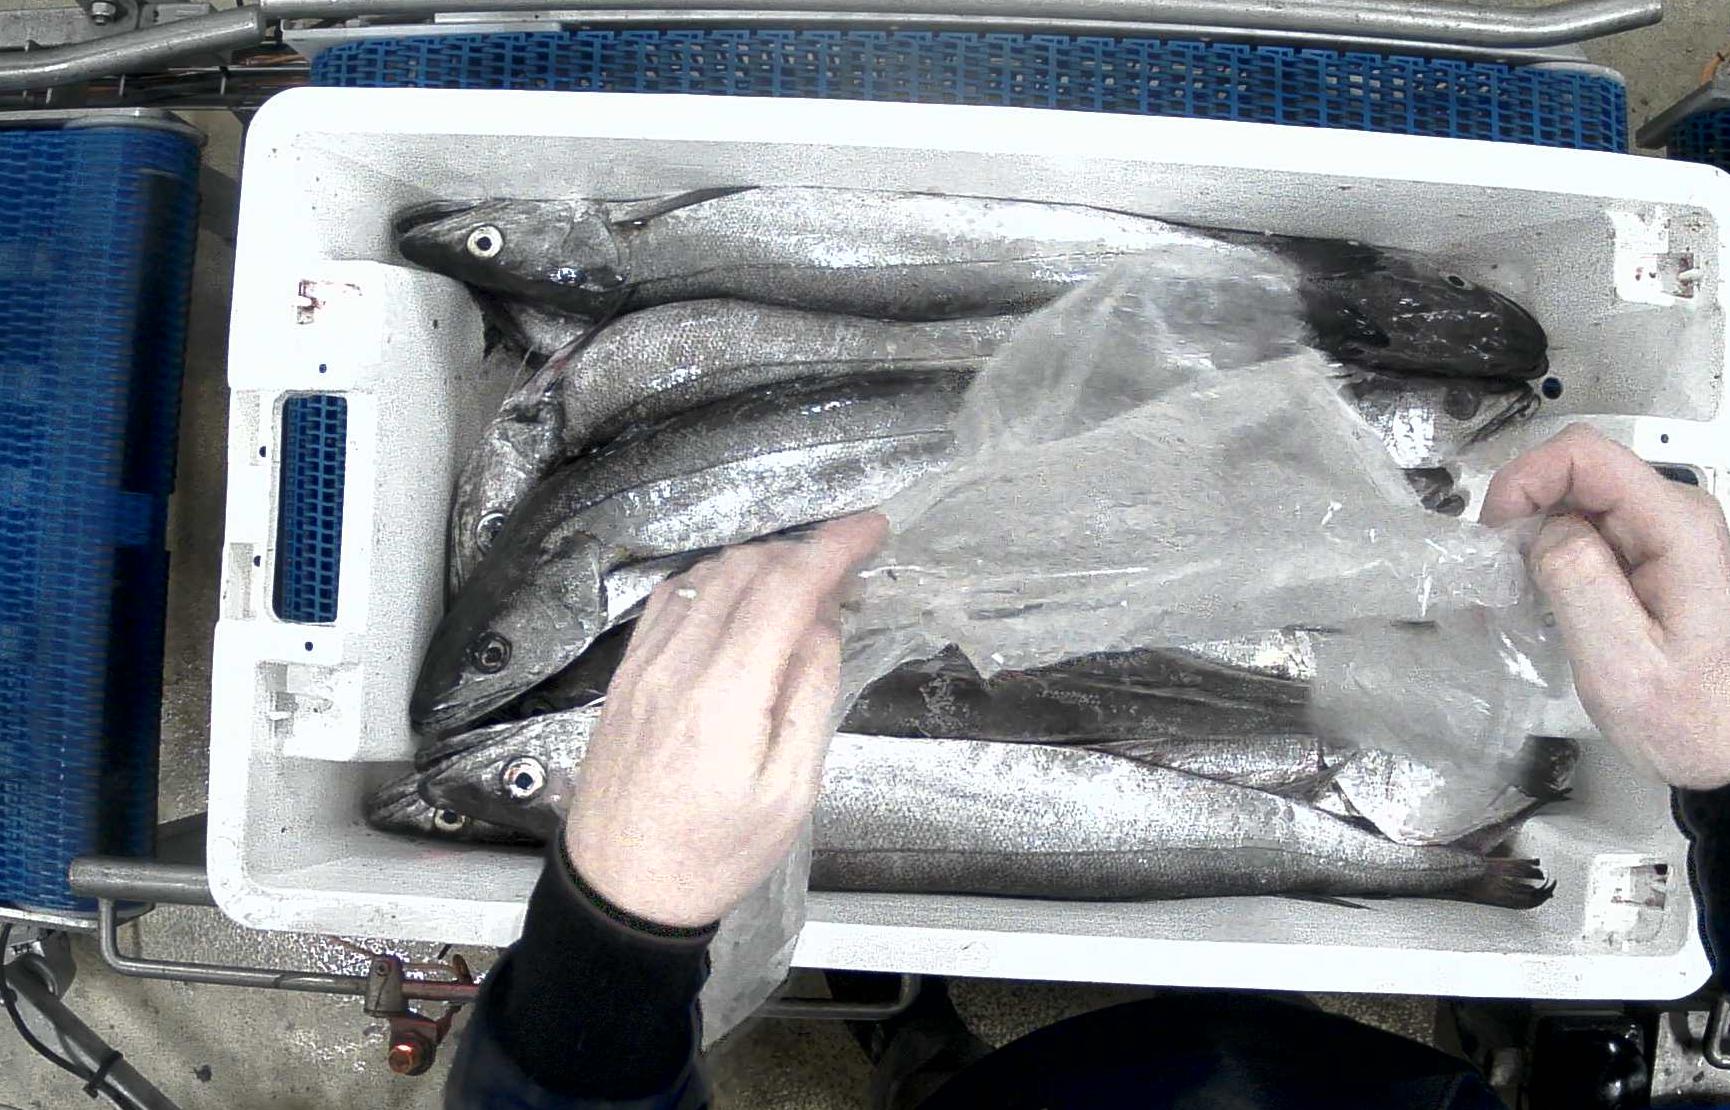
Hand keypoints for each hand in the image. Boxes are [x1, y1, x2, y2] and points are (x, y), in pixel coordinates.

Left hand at [564, 514, 886, 926]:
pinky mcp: (625, 674)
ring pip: (707, 576)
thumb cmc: (715, 854)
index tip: (873, 527)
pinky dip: (716, 582)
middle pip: (746, 569)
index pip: (785, 589)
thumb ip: (810, 696)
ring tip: (804, 587)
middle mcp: (677, 663)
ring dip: (762, 564)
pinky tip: (741, 600)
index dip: (835, 547)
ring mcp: (643, 664)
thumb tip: (821, 626)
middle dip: (804, 552)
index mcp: (725, 694)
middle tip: (849, 570)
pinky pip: (671, 599)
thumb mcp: (791, 792)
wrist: (620, 892)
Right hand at [1482, 424, 1729, 787]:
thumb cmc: (1689, 719)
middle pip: (1574, 470)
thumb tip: (1543, 529)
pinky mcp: (1652, 551)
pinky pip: (1587, 526)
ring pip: (1575, 497)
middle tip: (1500, 575)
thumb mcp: (1621, 663)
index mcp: (1676, 528)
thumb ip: (1579, 583)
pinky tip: (1543, 597)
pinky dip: (1550, 553)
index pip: (1582, 454)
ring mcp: (1665, 531)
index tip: (1494, 536)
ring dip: (1533, 535)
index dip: (1523, 480)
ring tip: (1518, 594)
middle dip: (1523, 511)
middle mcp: (1676, 515)